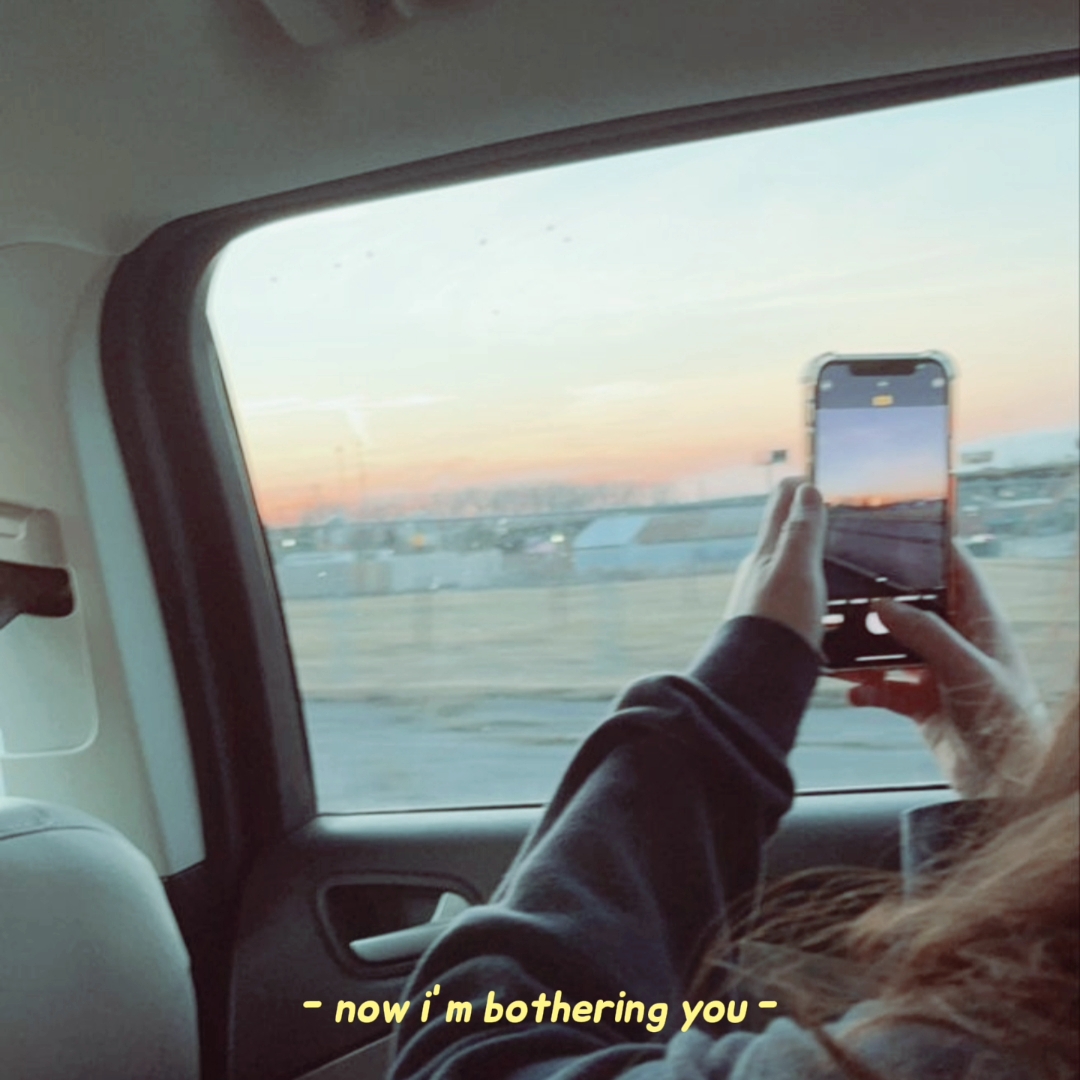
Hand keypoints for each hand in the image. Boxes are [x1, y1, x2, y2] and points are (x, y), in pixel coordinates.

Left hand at [725, 479, 826, 652]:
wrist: (756, 681)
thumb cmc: (777, 624)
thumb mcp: (796, 569)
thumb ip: (802, 531)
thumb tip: (805, 489)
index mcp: (765, 554)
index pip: (779, 508)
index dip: (796, 488)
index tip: (808, 473)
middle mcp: (759, 573)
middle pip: (780, 534)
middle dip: (797, 516)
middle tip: (815, 502)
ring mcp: (762, 599)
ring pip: (783, 564)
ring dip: (801, 549)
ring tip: (820, 545)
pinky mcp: (771, 625)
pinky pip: (790, 593)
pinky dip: (803, 582)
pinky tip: (812, 595)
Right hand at [845, 544, 1047, 798]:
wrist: (1007, 782)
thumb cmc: (1006, 719)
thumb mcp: (965, 667)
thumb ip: (924, 633)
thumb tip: (882, 604)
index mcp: (979, 622)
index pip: (955, 570)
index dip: (930, 547)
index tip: (898, 527)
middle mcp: (956, 642)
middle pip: (912, 607)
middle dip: (880, 600)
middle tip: (844, 586)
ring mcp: (936, 672)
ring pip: (891, 648)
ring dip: (863, 649)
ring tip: (833, 641)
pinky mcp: (920, 702)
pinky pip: (884, 688)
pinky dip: (865, 689)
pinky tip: (852, 692)